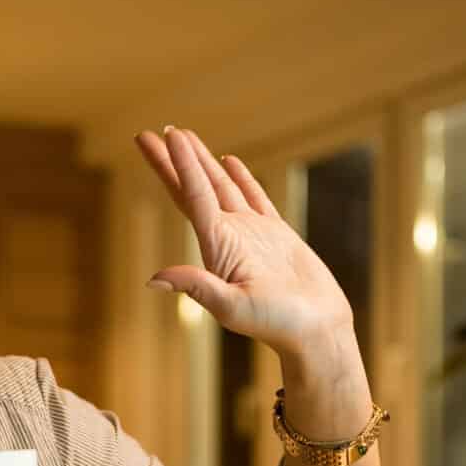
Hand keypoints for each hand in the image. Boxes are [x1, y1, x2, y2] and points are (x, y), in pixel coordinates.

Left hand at [134, 124, 359, 368]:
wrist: (316, 332)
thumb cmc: (278, 324)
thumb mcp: (232, 307)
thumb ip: (197, 288)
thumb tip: (154, 280)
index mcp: (217, 247)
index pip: (191, 196)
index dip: (175, 166)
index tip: (158, 138)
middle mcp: (229, 236)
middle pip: (195, 187)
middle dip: (173, 160)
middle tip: (149, 134)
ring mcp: (251, 233)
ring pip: (222, 186)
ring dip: (201, 161)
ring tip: (183, 136)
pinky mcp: (275, 234)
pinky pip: (254, 196)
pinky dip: (241, 177)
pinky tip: (228, 161)